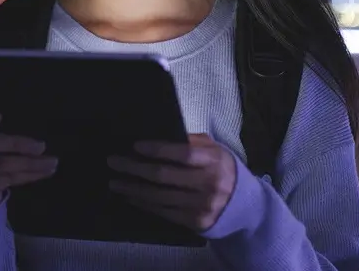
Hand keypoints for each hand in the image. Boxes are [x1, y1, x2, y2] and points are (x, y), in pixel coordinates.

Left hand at [107, 133, 236, 231]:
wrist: (245, 207)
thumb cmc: (222, 170)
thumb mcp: (215, 150)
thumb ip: (192, 142)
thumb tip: (159, 136)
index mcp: (214, 161)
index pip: (182, 153)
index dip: (157, 149)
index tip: (135, 146)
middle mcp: (208, 184)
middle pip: (163, 176)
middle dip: (133, 168)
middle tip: (113, 162)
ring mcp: (201, 206)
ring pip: (158, 196)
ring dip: (132, 189)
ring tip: (114, 182)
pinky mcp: (194, 222)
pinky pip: (162, 212)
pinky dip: (143, 203)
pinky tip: (129, 197)